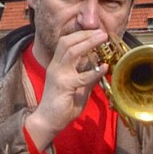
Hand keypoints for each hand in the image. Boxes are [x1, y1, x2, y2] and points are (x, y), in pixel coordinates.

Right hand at [23, 28, 110, 151]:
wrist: (48, 121)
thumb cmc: (62, 106)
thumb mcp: (79, 88)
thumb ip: (87, 77)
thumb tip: (100, 66)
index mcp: (58, 65)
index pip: (66, 43)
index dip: (81, 35)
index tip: (97, 32)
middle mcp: (56, 67)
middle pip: (67, 42)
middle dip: (85, 34)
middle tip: (102, 32)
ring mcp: (58, 75)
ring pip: (71, 52)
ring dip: (88, 43)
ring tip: (102, 38)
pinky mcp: (63, 86)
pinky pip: (81, 76)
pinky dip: (94, 71)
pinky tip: (104, 67)